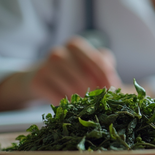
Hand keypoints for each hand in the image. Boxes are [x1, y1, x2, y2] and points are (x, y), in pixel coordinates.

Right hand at [0, 36, 122, 112]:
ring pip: (73, 90)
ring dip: (84, 103)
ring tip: (89, 108)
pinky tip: (73, 110)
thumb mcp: (86, 62)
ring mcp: (46, 66)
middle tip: (104, 105)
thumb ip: (104, 66)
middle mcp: (59, 52)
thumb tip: (118, 86)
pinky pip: (59, 98)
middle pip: (86, 78)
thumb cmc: (70, 71)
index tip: (115, 92)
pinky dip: (69, 107)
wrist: (37, 78)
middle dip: (97, 94)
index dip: (109, 79)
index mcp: (76, 45)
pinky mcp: (37, 81)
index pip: (99, 63)